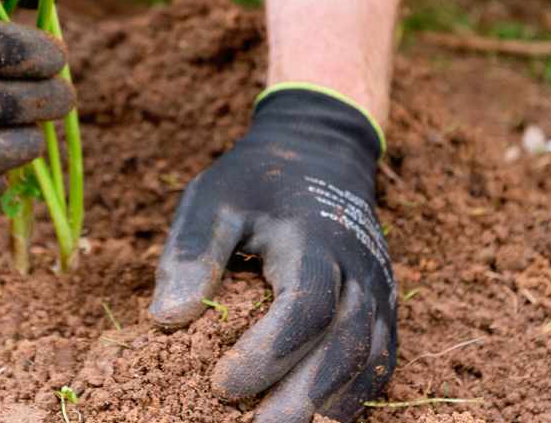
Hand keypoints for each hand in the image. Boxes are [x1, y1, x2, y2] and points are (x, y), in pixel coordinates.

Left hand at [150, 86, 396, 422]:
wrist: (319, 153)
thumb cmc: (255, 181)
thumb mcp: (212, 197)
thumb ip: (191, 252)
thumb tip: (165, 320)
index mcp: (314, 238)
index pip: (304, 307)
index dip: (268, 354)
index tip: (221, 386)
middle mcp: (357, 267)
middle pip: (344, 344)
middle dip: (301, 397)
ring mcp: (378, 288)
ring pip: (371, 359)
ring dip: (331, 404)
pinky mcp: (384, 306)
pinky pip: (380, 360)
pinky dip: (353, 396)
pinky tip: (317, 420)